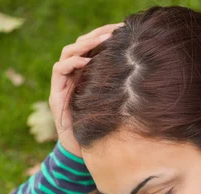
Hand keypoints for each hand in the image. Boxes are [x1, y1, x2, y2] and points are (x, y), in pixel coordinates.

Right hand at [49, 22, 124, 157]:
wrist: (82, 154)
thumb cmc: (101, 131)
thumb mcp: (114, 107)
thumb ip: (119, 91)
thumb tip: (143, 77)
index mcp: (86, 76)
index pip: (91, 48)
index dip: (104, 36)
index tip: (122, 31)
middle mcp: (74, 77)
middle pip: (80, 45)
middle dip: (96, 36)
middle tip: (115, 31)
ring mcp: (63, 85)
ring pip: (68, 53)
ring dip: (85, 45)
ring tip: (103, 41)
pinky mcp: (57, 95)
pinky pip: (60, 70)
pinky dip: (73, 63)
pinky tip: (87, 62)